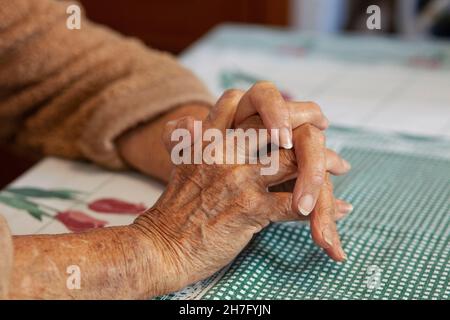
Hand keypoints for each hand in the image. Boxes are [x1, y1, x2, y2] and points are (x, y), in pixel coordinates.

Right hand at [133, 93, 351, 292]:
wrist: (162, 246)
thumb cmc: (174, 209)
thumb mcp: (178, 166)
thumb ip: (186, 140)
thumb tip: (189, 122)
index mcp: (206, 140)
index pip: (236, 101)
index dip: (269, 102)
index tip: (291, 109)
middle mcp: (222, 153)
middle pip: (273, 124)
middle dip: (305, 124)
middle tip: (325, 127)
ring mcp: (237, 180)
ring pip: (292, 161)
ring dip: (321, 166)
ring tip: (340, 167)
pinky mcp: (248, 210)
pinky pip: (293, 203)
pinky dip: (319, 208)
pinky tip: (335, 209)